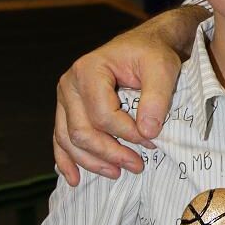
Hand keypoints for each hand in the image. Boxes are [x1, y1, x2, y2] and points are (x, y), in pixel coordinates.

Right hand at [52, 8, 201, 184]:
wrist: (144, 45)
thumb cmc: (152, 53)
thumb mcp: (163, 67)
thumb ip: (157, 97)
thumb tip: (147, 132)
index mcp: (89, 70)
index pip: (103, 114)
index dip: (127, 133)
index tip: (152, 141)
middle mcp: (70, 84)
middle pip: (82, 131)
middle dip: (110, 153)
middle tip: (138, 165)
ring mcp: (65, 98)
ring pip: (69, 140)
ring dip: (92, 162)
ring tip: (118, 172)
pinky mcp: (67, 110)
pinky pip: (61, 139)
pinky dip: (67, 160)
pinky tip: (74, 179)